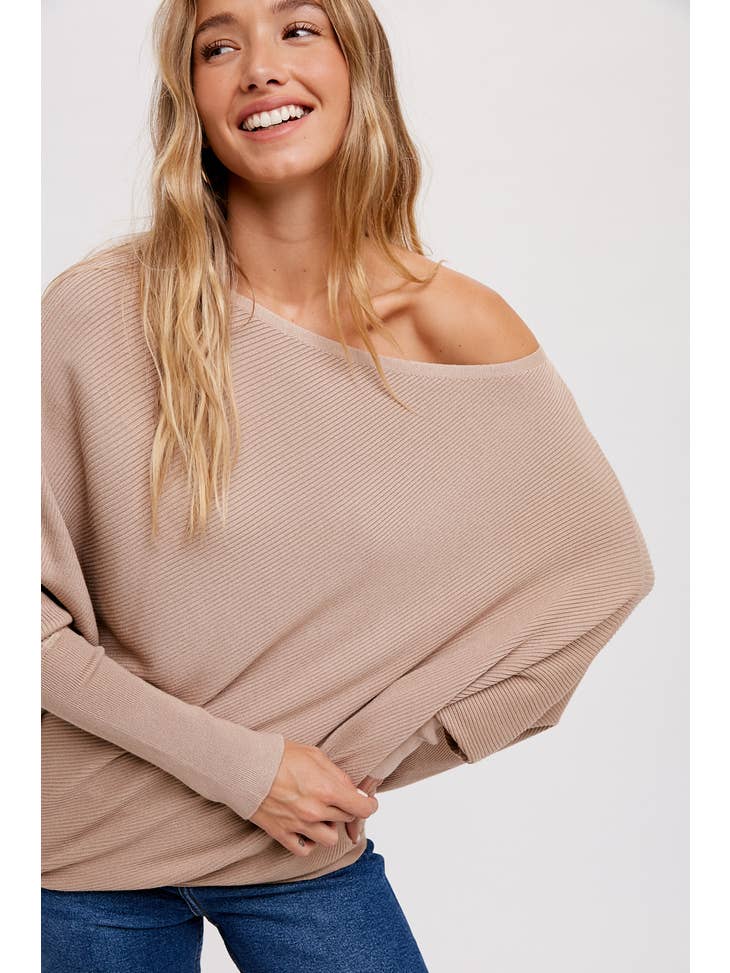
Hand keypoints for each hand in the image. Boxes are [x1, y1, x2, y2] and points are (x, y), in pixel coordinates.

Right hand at [249, 739, 379, 856]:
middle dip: (346, 810)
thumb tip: (352, 790)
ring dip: (330, 827)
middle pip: (346, 820)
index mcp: (327, 789)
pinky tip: (307, 830)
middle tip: (338, 800)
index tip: (368, 803)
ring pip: (329, 839)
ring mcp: (298, 825)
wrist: (246, 767)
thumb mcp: (315, 755)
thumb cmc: (279, 756)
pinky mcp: (281, 834)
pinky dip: (310, 843)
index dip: (370, 806)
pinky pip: (305, 850)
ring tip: (321, 815)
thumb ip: (337, 775)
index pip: (362, 809)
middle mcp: (315, 811)